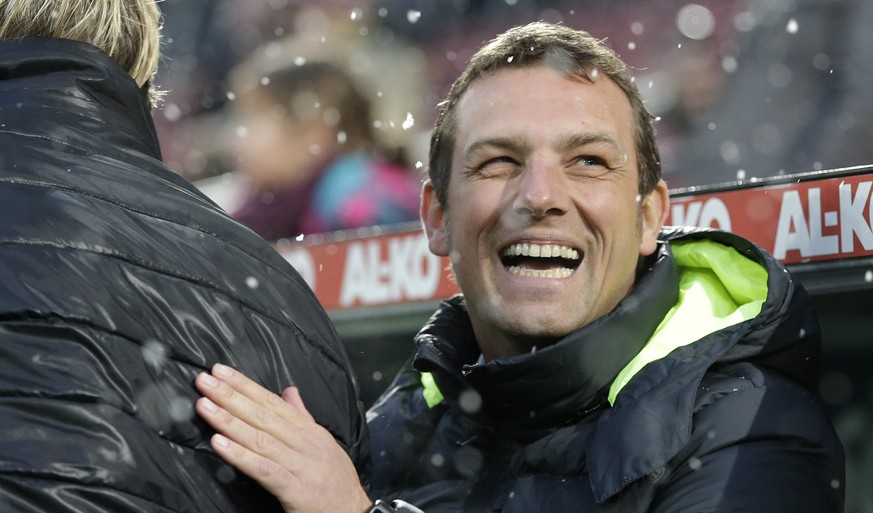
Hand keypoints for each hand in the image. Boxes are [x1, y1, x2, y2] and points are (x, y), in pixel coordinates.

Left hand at [194, 364, 371, 512]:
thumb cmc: (337, 480)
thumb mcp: (323, 443)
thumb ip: (302, 417)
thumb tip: (288, 391)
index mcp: (309, 430)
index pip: (273, 402)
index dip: (246, 386)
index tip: (222, 371)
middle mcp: (304, 442)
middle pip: (263, 415)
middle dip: (231, 396)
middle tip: (205, 381)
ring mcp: (300, 464)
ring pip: (260, 438)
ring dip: (229, 421)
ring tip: (205, 406)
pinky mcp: (294, 489)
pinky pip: (263, 469)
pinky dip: (240, 456)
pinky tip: (219, 444)